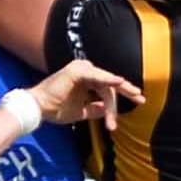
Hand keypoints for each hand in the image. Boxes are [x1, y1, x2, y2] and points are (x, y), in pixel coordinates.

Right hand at [23, 58, 138, 127]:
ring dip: (115, 97)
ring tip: (132, 98)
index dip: (121, 97)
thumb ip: (94, 109)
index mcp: (85, 80)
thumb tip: (107, 111)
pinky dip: (109, 79)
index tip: (137, 103)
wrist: (39, 109)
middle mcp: (84, 71)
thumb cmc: (56, 109)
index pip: (107, 87)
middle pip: (110, 83)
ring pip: (105, 83)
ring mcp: (80, 69)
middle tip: (141, 98)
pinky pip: (97, 76)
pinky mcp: (77, 71)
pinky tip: (119, 82)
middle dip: (126, 91)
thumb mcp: (81, 111)